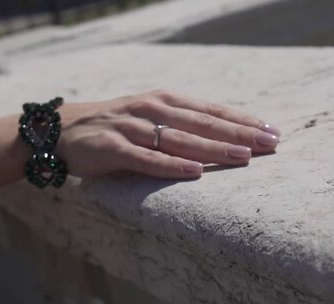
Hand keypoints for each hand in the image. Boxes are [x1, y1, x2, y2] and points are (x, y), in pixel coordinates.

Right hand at [55, 90, 279, 178]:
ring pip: (179, 140)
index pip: (210, 110)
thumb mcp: (148, 117)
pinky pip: (145, 159)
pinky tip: (194, 172)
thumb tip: (222, 136)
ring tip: (243, 156)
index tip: (271, 130)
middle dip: (238, 133)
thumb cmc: (113, 127)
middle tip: (270, 144)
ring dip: (212, 148)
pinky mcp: (111, 149)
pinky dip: (170, 166)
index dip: (241, 120)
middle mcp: (150, 110)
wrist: (62, 129)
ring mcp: (131, 128)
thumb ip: (179, 123)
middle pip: (201, 123)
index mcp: (163, 100)